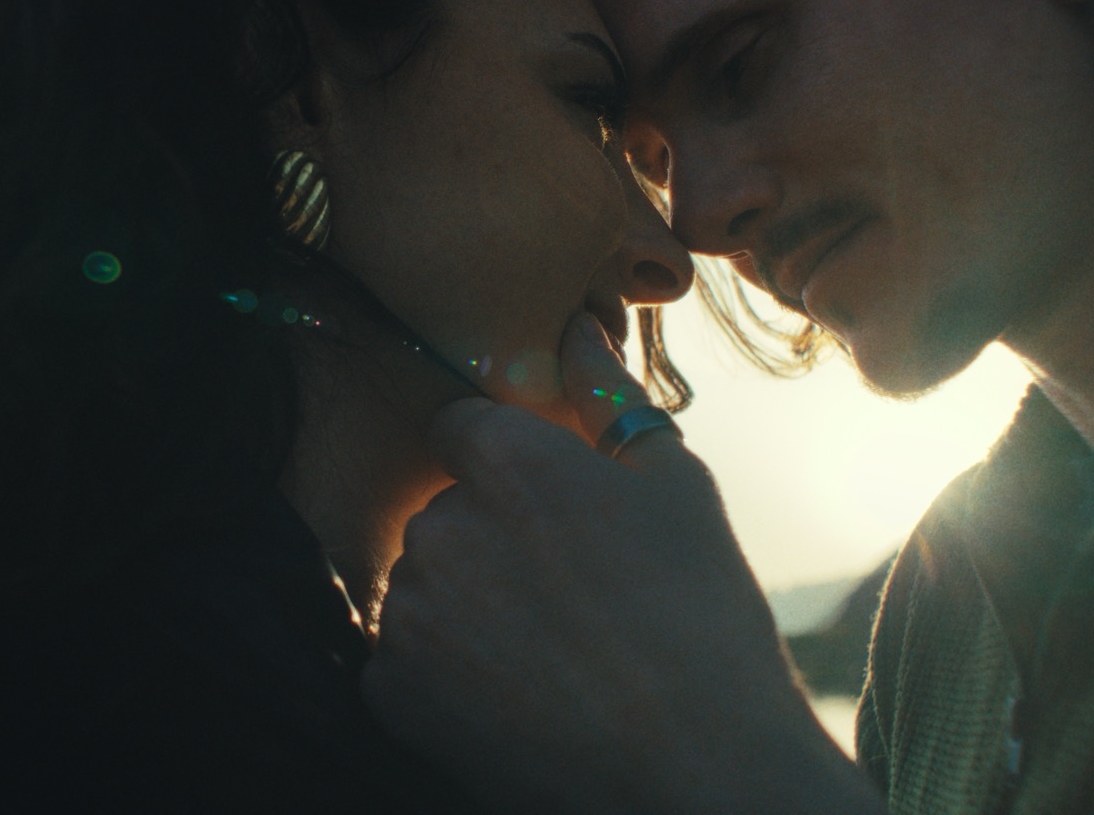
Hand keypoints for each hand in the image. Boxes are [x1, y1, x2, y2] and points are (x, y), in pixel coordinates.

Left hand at [364, 313, 881, 813]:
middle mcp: (440, 525)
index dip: (505, 465)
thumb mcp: (676, 487)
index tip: (550, 514)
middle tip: (568, 595)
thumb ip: (609, 395)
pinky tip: (517, 695)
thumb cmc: (702, 619)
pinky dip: (444, 675)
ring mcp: (408, 611)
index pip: (459, 428)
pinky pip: (403, 658)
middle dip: (486, 538)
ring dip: (463, 605)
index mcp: (507, 460)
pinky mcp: (391, 688)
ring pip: (421, 584)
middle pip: (441, 509)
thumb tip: (575, 324)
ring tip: (550, 651)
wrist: (695, 771)